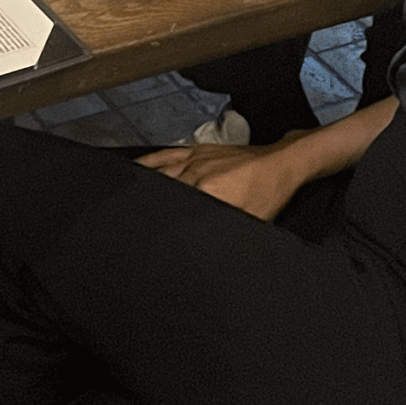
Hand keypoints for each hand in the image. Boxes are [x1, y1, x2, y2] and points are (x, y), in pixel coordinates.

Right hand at [137, 137, 313, 220]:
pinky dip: (147, 163)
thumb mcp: (250, 223)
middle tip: (127, 224)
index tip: (140, 237)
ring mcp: (193, 160)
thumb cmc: (268, 195)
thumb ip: (225, 236)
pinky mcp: (196, 151)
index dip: (156, 226)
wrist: (280, 164)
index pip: (173, 211)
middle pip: (162, 194)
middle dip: (144, 210)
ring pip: (158, 174)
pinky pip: (164, 155)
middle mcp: (194, 175)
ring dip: (142, 189)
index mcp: (207, 194)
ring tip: (124, 203)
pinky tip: (136, 170)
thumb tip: (203, 253)